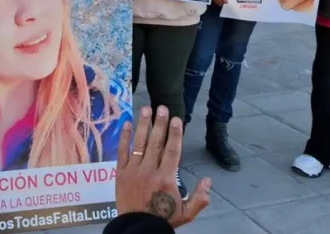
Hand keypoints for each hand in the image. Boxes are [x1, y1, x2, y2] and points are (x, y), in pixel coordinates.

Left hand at [116, 106, 210, 227]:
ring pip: (139, 143)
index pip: (172, 151)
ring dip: (143, 125)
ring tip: (146, 109)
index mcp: (166, 178)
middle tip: (162, 107)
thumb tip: (208, 180)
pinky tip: (126, 124)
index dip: (175, 134)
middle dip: (160, 123)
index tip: (177, 119)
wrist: (138, 228)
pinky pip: (122, 152)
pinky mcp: (121, 173)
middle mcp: (149, 170)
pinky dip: (124, 137)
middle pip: (156, 142)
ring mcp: (133, 170)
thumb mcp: (187, 213)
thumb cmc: (163, 219)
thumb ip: (200, 198)